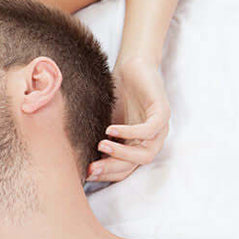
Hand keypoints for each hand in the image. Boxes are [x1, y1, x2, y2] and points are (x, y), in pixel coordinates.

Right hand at [87, 58, 169, 182]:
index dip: (105, 175)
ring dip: (122, 153)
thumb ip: (98, 138)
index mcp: (136, 147)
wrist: (133, 64)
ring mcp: (159, 130)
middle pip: (133, 166)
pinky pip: (149, 130)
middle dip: (110, 168)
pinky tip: (111, 129)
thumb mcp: (104, 119)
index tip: (85, 172)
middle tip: (91, 167)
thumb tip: (75, 157)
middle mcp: (149, 142)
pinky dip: (130, 132)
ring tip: (101, 145)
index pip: (123, 171)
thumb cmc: (118, 92)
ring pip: (145, 154)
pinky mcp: (163, 113)